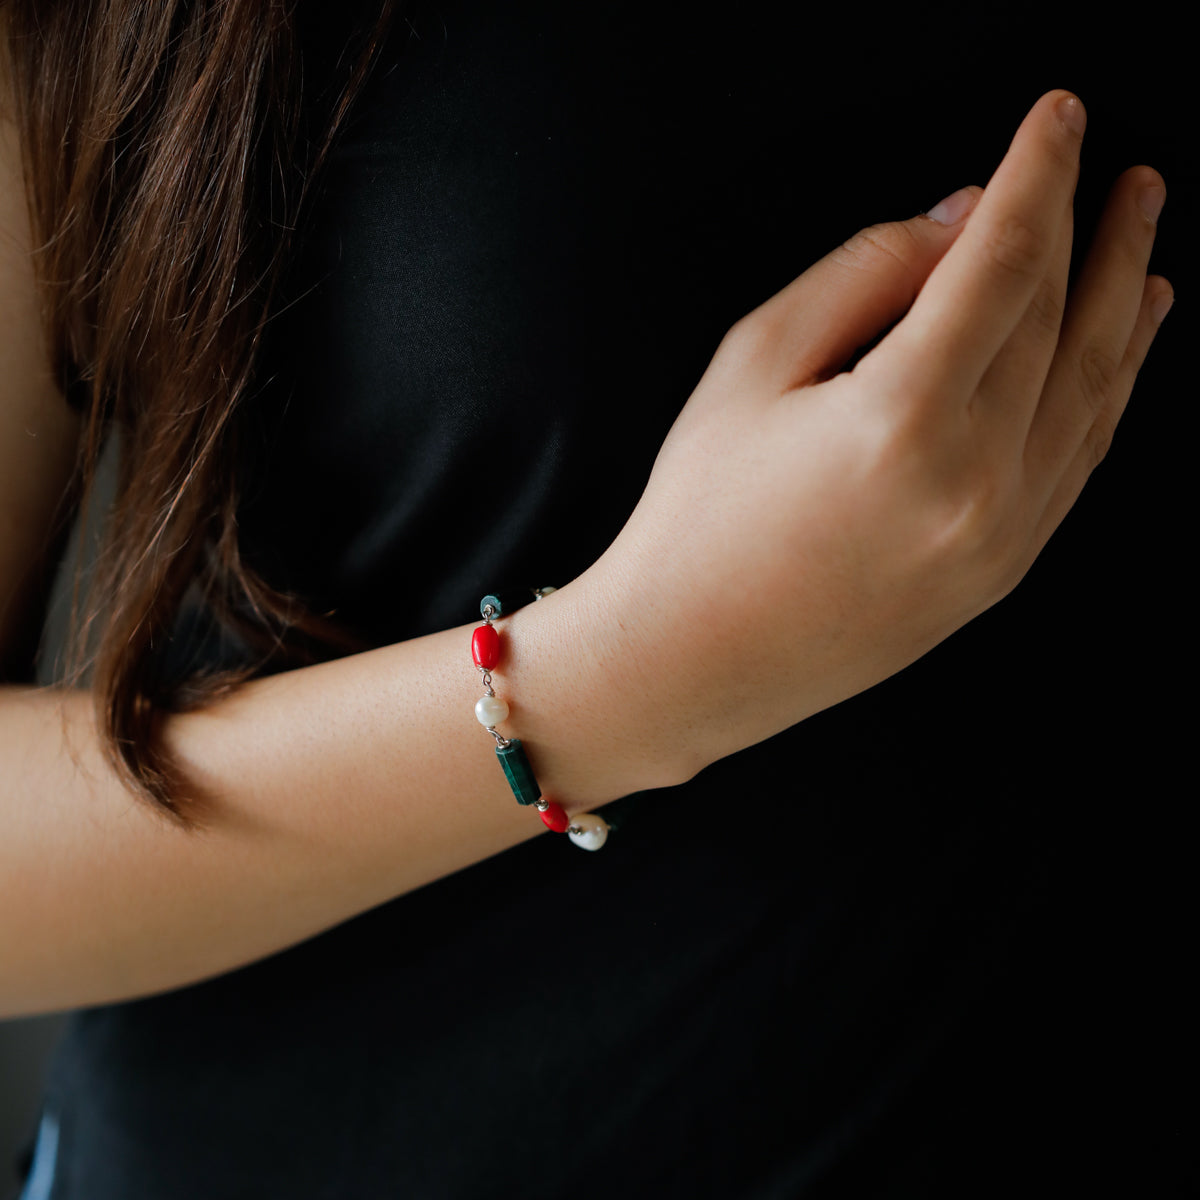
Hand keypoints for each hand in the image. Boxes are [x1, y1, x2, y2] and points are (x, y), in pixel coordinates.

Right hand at [577, 90, 1170, 780]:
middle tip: (1121, 170)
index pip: (1002, 262)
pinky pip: (1079, 459)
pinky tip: (1123, 348)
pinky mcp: (1002, 571)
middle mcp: (974, 480)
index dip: (1037, 175)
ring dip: (1125, 304)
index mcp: (903, 417)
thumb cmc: (700, 517)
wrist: (693, 657)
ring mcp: (1000, 535)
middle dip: (1092, 230)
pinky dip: (1111, 390)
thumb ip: (862, 276)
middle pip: (1059, 319)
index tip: (1059, 118)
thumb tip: (957, 223)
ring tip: (1145, 242)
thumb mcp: (751, 367)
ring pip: (1093, 391)